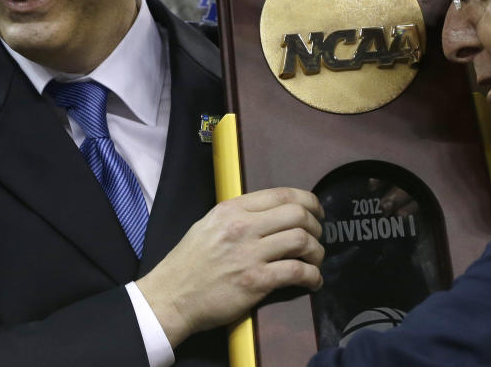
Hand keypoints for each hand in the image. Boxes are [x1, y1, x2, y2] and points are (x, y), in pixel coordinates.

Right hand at [136, 188, 323, 347]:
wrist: (173, 295)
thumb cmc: (190, 261)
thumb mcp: (208, 224)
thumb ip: (237, 216)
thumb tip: (269, 214)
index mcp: (231, 209)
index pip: (281, 194)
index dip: (308, 201)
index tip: (316, 211)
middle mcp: (242, 226)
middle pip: (297, 214)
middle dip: (316, 226)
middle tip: (316, 237)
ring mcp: (250, 254)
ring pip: (301, 241)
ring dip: (317, 251)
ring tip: (315, 260)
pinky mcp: (256, 281)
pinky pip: (297, 272)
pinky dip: (313, 276)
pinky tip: (313, 281)